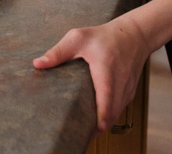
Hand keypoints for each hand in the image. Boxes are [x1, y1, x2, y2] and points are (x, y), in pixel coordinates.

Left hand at [33, 16, 150, 131]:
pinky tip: (96, 121)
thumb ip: (58, 52)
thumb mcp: (78, 38)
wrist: (134, 34)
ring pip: (116, 114)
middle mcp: (120, 82)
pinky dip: (109, 117)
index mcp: (106, 70)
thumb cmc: (104, 36)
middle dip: (98, 127)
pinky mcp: (129, 93)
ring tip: (85, 132)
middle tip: (80, 136)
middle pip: (112, 113)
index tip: (95, 129)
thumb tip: (37, 63)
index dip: (102, 115)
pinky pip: (119, 109)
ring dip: (103, 123)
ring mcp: (127, 89)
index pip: (107, 97)